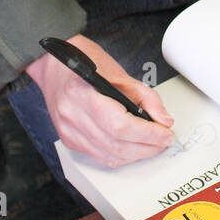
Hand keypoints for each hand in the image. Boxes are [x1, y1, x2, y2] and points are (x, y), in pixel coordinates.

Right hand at [24, 34, 174, 167]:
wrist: (54, 66)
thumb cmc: (84, 63)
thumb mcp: (119, 73)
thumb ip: (145, 97)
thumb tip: (163, 120)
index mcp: (83, 93)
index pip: (120, 125)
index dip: (147, 134)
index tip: (165, 133)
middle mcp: (72, 115)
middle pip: (116, 144)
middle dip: (147, 147)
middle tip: (164, 140)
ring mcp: (68, 130)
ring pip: (109, 155)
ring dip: (136, 155)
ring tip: (153, 145)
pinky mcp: (69, 139)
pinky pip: (99, 156)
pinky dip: (120, 156)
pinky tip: (132, 148)